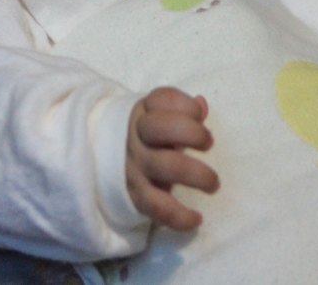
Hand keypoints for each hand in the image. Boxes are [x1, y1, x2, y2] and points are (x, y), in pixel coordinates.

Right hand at [126, 87, 218, 230]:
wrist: (104, 160)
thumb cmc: (147, 135)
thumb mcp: (160, 116)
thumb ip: (183, 109)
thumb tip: (201, 104)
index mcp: (143, 111)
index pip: (164, 99)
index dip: (187, 105)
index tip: (198, 115)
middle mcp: (136, 135)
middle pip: (163, 128)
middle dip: (194, 134)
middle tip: (208, 144)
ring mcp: (134, 165)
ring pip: (165, 166)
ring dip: (197, 175)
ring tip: (213, 184)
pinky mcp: (134, 193)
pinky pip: (157, 207)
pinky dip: (180, 217)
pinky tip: (197, 219)